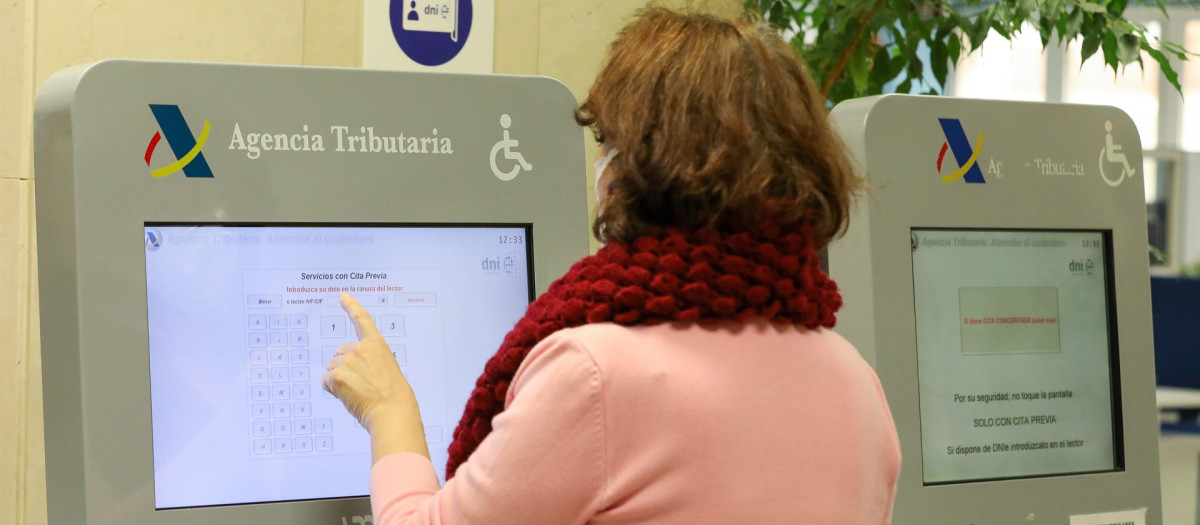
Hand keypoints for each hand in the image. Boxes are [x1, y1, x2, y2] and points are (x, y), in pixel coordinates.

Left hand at [323, 293, 417, 432]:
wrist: (392, 410)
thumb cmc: (395, 395)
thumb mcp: (387, 370)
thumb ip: (371, 363)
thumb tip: (354, 373)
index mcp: (377, 345)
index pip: (362, 320)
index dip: (351, 306)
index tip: (342, 296)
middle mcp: (360, 349)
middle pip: (339, 352)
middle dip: (343, 366)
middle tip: (359, 383)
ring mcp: (347, 362)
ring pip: (332, 368)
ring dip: (339, 379)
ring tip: (357, 392)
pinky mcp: (337, 376)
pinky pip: (326, 382)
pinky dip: (333, 390)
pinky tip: (348, 396)